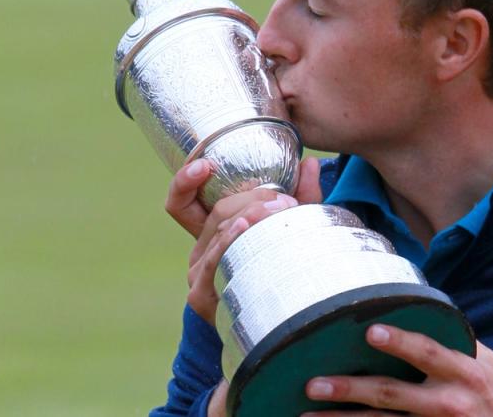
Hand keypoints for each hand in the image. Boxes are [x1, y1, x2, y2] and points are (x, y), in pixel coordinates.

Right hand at [165, 156, 322, 323]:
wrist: (277, 327)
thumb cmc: (281, 270)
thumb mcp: (288, 230)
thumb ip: (301, 197)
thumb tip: (312, 164)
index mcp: (211, 233)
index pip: (180, 202)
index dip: (185, 181)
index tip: (206, 164)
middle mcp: (198, 251)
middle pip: (219, 211)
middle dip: (253, 197)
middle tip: (285, 199)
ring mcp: (197, 274)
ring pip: (219, 230)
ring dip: (252, 214)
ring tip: (282, 210)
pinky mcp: (201, 296)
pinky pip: (213, 261)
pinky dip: (229, 240)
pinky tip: (243, 227)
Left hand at [301, 325, 492, 416]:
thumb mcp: (487, 365)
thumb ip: (456, 342)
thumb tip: (421, 309)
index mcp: (464, 373)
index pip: (428, 353)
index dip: (400, 342)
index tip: (370, 332)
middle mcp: (447, 402)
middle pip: (391, 394)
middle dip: (350, 388)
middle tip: (314, 383)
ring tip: (306, 413)